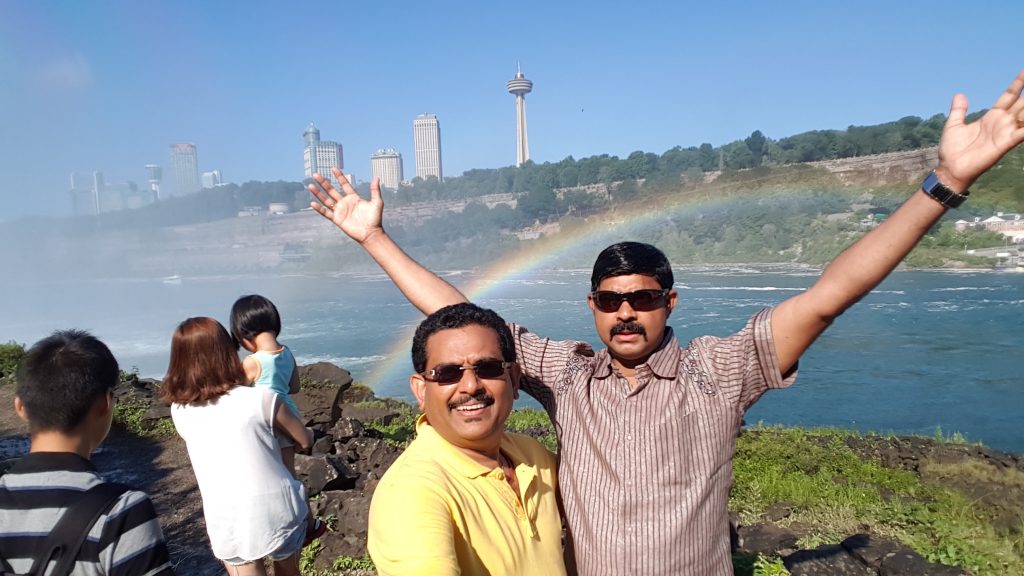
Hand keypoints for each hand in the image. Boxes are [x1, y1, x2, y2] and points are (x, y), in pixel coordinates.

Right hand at [308, 167, 384, 243]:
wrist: (371, 233)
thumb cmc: (375, 219)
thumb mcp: (377, 202)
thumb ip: (375, 190)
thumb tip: (377, 178)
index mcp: (353, 198)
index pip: (344, 184)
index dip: (339, 177)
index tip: (333, 168)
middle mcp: (345, 203)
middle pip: (331, 190)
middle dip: (323, 182)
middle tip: (315, 175)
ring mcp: (340, 211)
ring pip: (326, 200)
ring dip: (318, 193)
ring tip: (310, 185)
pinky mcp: (337, 219)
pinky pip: (326, 213)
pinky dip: (319, 209)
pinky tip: (313, 203)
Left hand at [936, 69, 1023, 192]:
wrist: (950, 169)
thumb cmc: (952, 150)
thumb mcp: (954, 125)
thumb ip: (959, 110)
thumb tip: (960, 94)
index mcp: (991, 117)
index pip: (1009, 96)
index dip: (1018, 84)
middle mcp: (1002, 123)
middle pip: (1022, 103)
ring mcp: (1005, 133)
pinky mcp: (1005, 143)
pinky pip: (1023, 133)